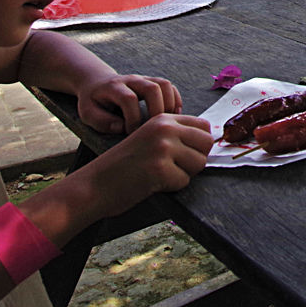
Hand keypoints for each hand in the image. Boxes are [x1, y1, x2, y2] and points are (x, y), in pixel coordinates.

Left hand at [78, 74, 182, 133]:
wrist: (97, 84)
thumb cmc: (93, 103)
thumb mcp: (87, 113)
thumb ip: (102, 121)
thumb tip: (122, 128)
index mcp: (113, 87)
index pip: (128, 99)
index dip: (133, 118)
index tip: (131, 133)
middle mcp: (131, 80)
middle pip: (152, 88)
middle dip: (156, 110)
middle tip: (153, 130)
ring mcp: (144, 79)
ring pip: (164, 85)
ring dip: (169, 105)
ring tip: (166, 124)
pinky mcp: (153, 82)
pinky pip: (170, 87)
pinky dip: (175, 101)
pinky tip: (174, 116)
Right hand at [79, 112, 212, 217]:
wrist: (95, 184)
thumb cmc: (125, 165)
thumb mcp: (150, 138)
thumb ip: (175, 135)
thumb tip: (210, 140)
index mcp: (163, 119)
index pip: (204, 126)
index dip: (198, 144)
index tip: (184, 154)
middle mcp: (165, 129)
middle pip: (206, 144)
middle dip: (194, 159)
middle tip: (172, 167)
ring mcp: (163, 147)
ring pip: (199, 163)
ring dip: (183, 174)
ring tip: (159, 174)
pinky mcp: (160, 169)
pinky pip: (183, 181)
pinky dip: (171, 187)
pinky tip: (152, 183)